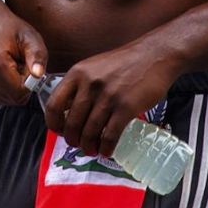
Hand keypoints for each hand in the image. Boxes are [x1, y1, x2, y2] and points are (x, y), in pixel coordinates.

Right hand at [0, 3, 47, 105]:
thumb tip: (39, 75)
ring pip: (4, 101)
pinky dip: (2, 89)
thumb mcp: (29, 36)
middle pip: (12, 99)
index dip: (29, 82)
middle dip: (20, 85)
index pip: (20, 93)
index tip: (26, 65)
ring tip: (8, 66)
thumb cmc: (8, 29)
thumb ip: (38, 55)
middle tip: (17, 64)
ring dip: (11, 87)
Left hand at [43, 44, 177, 159]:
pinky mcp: (126, 107)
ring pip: (89, 133)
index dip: (54, 123)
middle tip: (79, 145)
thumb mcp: (94, 67)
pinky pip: (109, 136)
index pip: (54, 104)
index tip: (60, 131)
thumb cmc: (123, 63)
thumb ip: (79, 86)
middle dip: (73, 140)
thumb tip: (67, 112)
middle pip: (72, 123)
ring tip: (92, 150)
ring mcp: (108, 96)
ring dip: (89, 147)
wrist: (153, 56)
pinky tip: (107, 151)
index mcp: (77, 74)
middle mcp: (90, 85)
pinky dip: (106, 148)